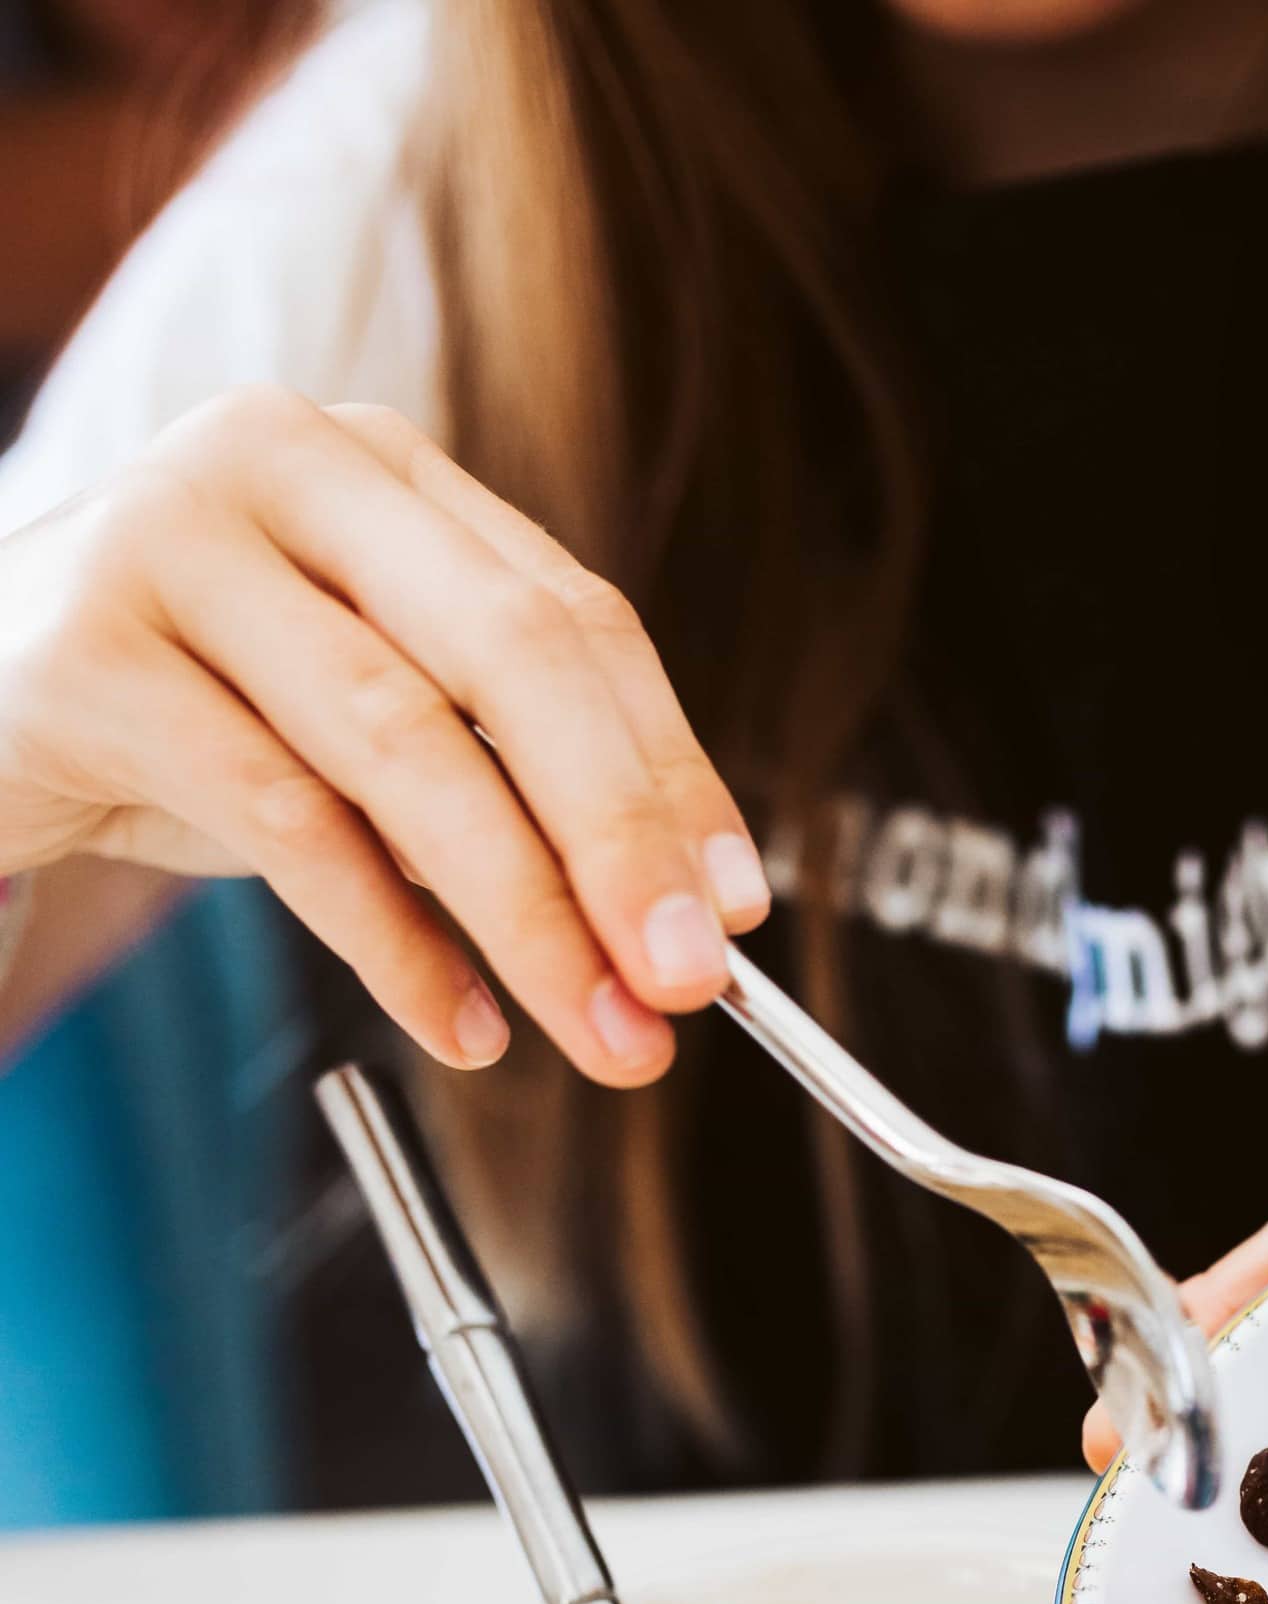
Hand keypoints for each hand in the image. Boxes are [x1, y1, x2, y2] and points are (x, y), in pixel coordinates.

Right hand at [0, 388, 766, 1084]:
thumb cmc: (174, 710)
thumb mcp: (347, 720)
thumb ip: (490, 779)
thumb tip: (662, 920)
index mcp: (377, 471)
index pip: (572, 617)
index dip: (671, 769)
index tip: (732, 909)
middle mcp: (282, 468)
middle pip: (513, 655)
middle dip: (620, 835)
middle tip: (685, 982)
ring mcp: (173, 544)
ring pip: (403, 741)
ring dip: (524, 910)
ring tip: (596, 1028)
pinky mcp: (90, 655)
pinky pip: (283, 820)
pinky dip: (391, 940)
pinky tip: (460, 1019)